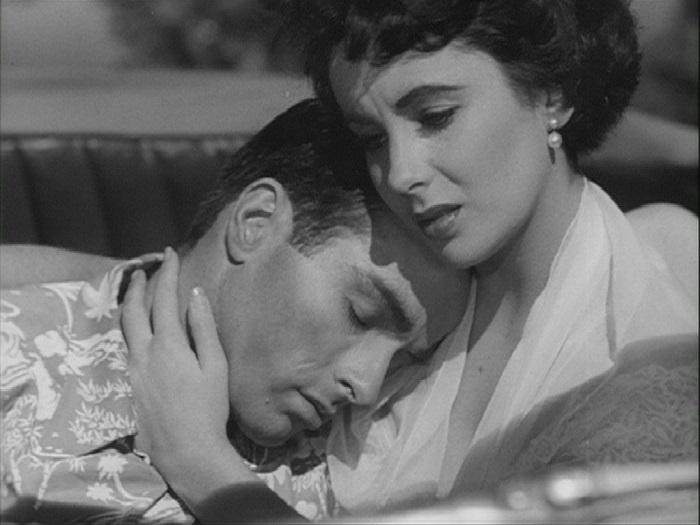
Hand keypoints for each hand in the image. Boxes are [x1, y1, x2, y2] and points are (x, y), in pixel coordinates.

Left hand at [121, 247, 229, 477]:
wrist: (187, 451)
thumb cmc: (209, 409)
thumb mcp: (215, 366)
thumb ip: (203, 328)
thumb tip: (194, 294)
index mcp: (168, 345)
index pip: (163, 299)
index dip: (167, 272)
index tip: (170, 253)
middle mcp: (144, 353)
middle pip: (134, 308)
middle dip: (140, 283)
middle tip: (147, 267)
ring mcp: (132, 370)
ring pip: (124, 326)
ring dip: (130, 303)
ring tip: (136, 290)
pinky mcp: (129, 384)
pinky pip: (125, 344)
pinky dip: (129, 325)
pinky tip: (137, 327)